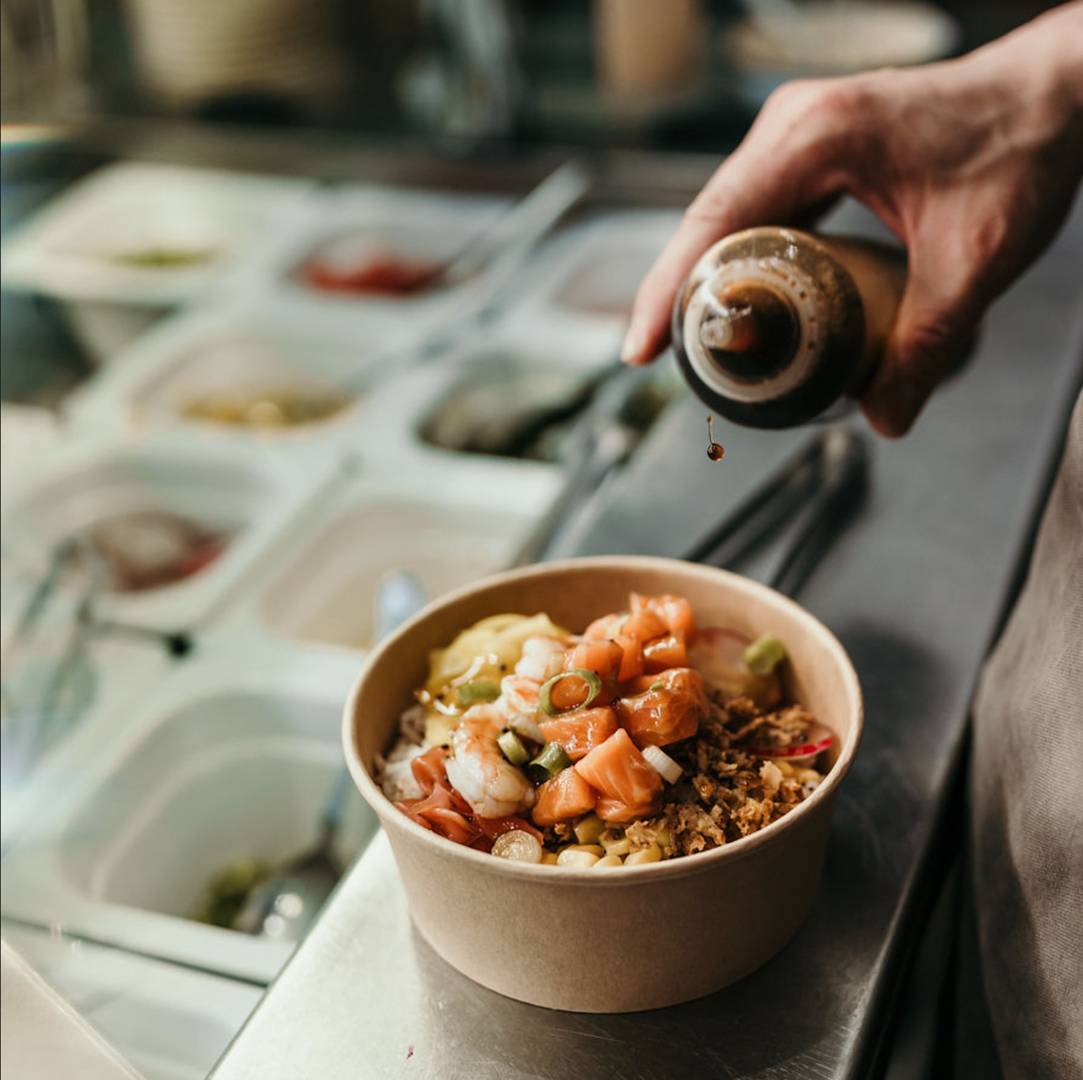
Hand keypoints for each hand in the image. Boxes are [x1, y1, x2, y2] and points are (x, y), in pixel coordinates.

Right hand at [622, 4, 1082, 435]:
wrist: (1059, 91)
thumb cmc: (1023, 145)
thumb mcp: (976, 258)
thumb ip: (929, 343)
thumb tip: (882, 418)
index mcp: (818, 136)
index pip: (715, 219)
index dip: (668, 288)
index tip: (640, 349)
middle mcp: (793, 126)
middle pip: (706, 220)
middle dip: (679, 292)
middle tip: (662, 362)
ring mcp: (797, 134)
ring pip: (726, 216)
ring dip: (706, 277)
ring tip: (694, 341)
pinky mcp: (810, 149)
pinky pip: (756, 209)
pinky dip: (742, 259)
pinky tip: (741, 301)